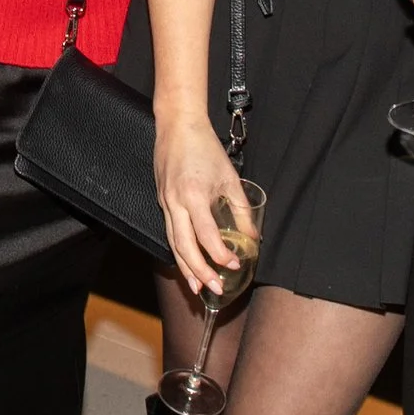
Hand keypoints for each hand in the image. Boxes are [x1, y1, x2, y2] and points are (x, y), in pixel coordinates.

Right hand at [154, 110, 247, 300]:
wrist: (177, 125)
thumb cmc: (204, 147)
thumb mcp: (230, 178)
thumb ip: (242, 210)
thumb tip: (252, 237)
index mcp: (194, 194)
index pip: (206, 234)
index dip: (219, 253)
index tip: (233, 264)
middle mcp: (175, 202)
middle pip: (184, 246)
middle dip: (199, 271)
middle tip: (214, 289)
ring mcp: (165, 202)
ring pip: (173, 243)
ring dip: (185, 267)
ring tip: (197, 287)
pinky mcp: (162, 201)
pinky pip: (170, 232)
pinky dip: (179, 251)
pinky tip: (187, 262)